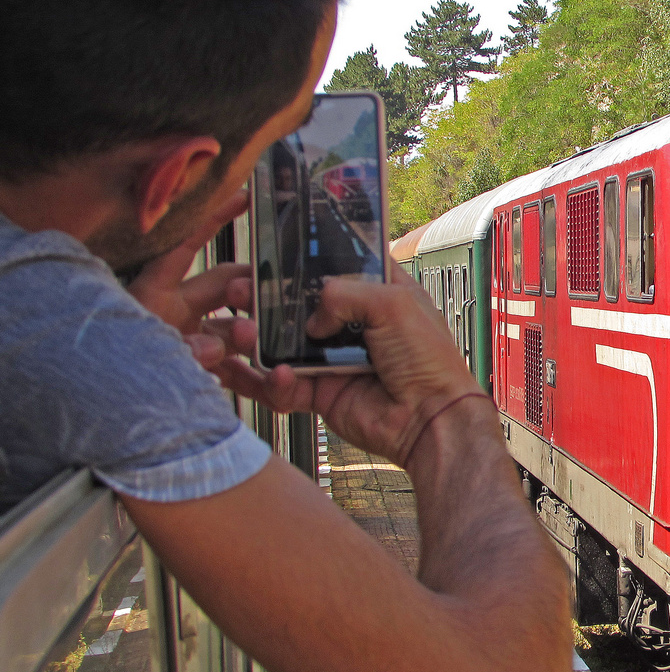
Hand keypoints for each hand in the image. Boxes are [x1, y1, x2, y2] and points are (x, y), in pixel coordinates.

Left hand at [127, 190, 258, 368]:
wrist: (104, 423)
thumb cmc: (110, 376)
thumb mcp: (142, 354)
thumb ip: (181, 352)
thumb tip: (212, 350)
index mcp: (153, 294)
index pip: (185, 245)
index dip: (213, 218)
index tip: (243, 195)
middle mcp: (174, 312)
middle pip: (222, 286)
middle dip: (248, 287)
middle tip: (271, 290)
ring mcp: (190, 340)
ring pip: (233, 326)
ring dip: (250, 333)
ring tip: (256, 340)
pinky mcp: (201, 368)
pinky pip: (237, 365)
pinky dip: (254, 371)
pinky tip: (271, 376)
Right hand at [217, 264, 479, 464]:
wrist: (429, 420)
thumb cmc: (427, 360)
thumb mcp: (393, 304)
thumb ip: (344, 293)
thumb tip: (310, 316)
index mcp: (379, 295)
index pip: (336, 268)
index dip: (306, 261)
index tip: (271, 251)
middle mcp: (355, 325)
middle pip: (300, 305)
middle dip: (266, 299)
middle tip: (238, 291)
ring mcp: (336, 360)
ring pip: (283, 345)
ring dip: (257, 339)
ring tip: (238, 333)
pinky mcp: (323, 393)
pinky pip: (285, 385)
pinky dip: (272, 381)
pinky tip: (275, 374)